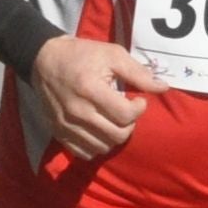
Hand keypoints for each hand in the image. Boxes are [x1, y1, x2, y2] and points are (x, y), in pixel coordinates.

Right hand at [26, 34, 157, 159]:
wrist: (44, 60)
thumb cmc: (82, 55)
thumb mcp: (112, 54)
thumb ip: (138, 73)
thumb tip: (163, 88)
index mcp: (90, 89)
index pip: (125, 115)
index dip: (139, 109)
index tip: (138, 100)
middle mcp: (77, 111)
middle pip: (117, 135)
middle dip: (130, 124)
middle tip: (127, 111)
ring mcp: (65, 125)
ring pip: (103, 147)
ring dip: (115, 136)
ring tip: (113, 120)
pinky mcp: (58, 132)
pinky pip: (84, 153)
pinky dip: (97, 145)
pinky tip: (100, 130)